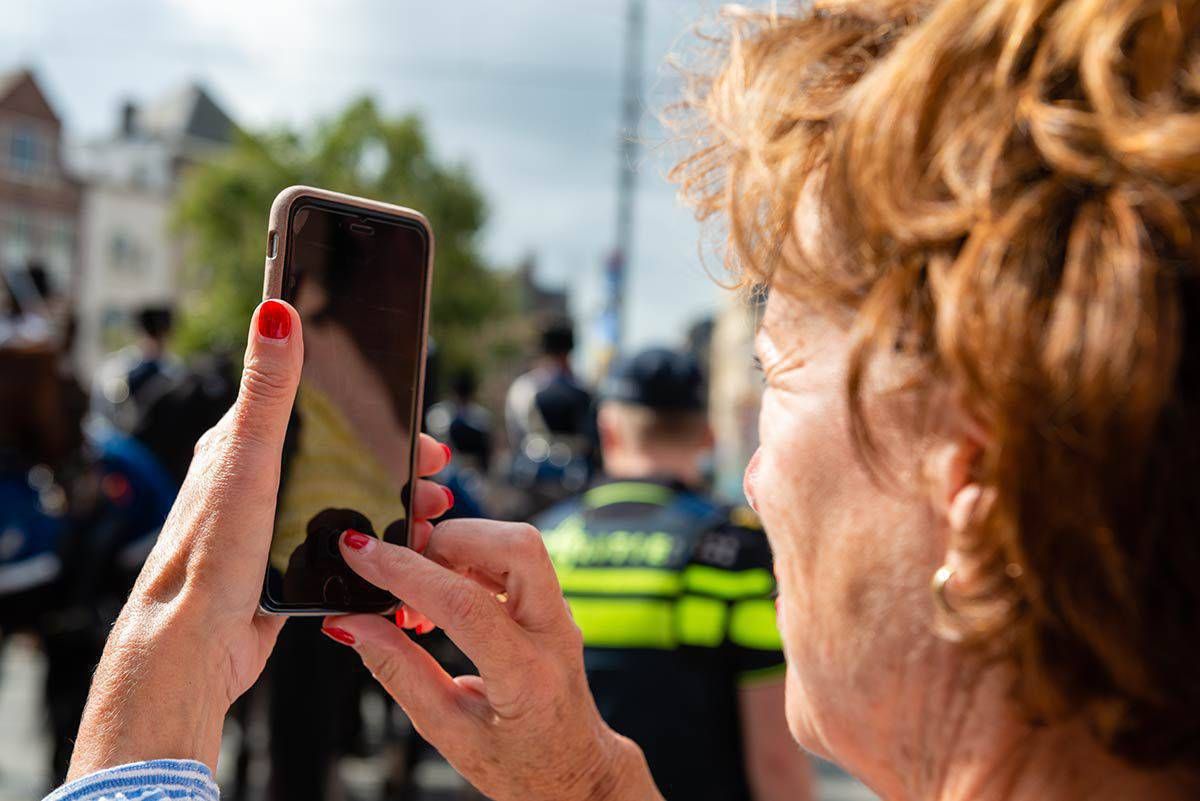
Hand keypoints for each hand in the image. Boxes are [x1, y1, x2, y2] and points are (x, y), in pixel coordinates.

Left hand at [68, 299, 453, 778]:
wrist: (192, 648)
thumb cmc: (210, 555)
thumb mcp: (248, 460)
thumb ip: (269, 390)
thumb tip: (277, 311)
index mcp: (241, 444)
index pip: (314, 405)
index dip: (371, 412)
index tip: (415, 422)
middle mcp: (255, 480)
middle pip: (341, 455)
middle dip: (396, 463)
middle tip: (434, 477)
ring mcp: (271, 524)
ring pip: (346, 499)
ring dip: (394, 504)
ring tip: (430, 518)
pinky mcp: (285, 565)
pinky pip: (342, 542)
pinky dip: (378, 542)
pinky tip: (401, 554)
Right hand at [324, 520, 663, 800]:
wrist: (576, 771)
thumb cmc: (520, 763)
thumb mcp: (449, 733)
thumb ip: (399, 673)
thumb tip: (351, 624)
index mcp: (527, 677)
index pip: (465, 604)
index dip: (405, 572)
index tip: (358, 550)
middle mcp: (554, 634)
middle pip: (515, 546)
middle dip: (447, 540)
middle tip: (402, 568)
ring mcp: (561, 614)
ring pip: (518, 542)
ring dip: (458, 549)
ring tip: (421, 594)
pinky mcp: (554, 604)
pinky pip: (516, 557)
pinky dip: (471, 560)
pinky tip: (445, 594)